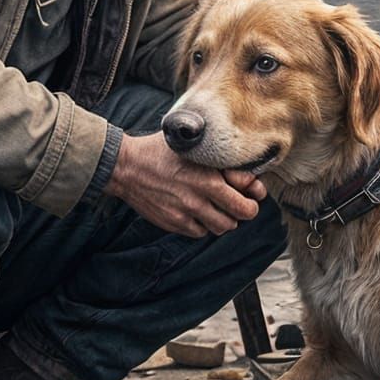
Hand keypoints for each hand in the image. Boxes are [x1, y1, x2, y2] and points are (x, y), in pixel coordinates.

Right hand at [106, 131, 265, 237]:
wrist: (127, 166)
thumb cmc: (161, 151)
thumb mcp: (194, 147)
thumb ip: (222, 162)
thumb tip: (248, 177)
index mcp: (208, 179)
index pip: (246, 201)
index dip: (253, 196)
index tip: (250, 191)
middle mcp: (199, 200)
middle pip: (238, 218)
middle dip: (243, 210)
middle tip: (239, 202)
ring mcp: (186, 214)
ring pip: (221, 228)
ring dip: (224, 218)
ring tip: (218, 205)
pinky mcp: (174, 224)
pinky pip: (200, 232)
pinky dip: (204, 224)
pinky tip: (198, 210)